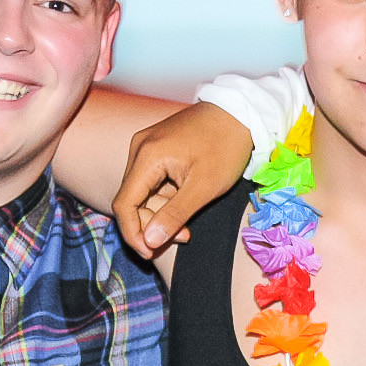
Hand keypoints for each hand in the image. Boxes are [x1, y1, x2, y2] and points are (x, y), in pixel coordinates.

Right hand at [110, 102, 252, 257]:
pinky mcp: (157, 148)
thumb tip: (149, 242)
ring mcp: (147, 146)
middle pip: (132, 199)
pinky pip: (152, 181)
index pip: (124, 204)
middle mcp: (139, 148)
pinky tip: (186, 205)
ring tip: (188, 226)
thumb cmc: (226, 147)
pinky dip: (165, 199)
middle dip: (152, 224)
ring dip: (161, 214)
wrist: (242, 113)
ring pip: (143, 192)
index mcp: (146, 156)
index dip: (133, 233)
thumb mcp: (204, 187)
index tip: (150, 253)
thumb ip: (174, 215)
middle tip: (183, 237)